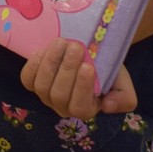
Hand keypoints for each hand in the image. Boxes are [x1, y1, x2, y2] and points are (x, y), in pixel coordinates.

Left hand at [19, 39, 137, 119]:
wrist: (89, 51)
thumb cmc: (106, 69)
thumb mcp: (123, 83)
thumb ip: (124, 98)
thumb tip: (108, 106)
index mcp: (86, 109)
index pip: (80, 107)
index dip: (82, 88)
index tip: (88, 66)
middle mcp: (63, 107)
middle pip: (59, 95)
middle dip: (67, 69)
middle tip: (75, 47)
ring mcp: (46, 95)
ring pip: (42, 87)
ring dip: (51, 62)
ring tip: (61, 43)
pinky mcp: (33, 82)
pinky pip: (28, 78)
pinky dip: (35, 64)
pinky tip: (46, 49)